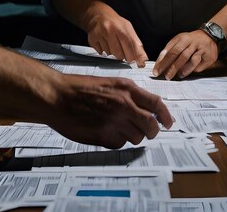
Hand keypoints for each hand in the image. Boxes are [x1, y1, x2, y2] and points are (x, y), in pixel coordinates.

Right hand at [50, 73, 172, 147]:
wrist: (58, 96)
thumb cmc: (80, 88)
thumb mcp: (110, 83)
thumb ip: (128, 94)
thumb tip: (145, 108)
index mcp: (127, 89)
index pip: (156, 104)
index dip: (165, 116)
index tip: (168, 123)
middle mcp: (124, 105)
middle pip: (151, 126)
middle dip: (151, 131)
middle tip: (147, 132)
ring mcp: (115, 122)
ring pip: (136, 138)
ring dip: (132, 136)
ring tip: (118, 127)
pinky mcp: (104, 136)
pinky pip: (120, 144)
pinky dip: (116, 140)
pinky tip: (105, 130)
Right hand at [85, 6, 147, 66]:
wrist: (97, 14)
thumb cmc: (115, 22)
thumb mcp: (127, 27)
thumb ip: (136, 42)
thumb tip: (143, 59)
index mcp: (121, 27)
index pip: (131, 45)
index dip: (137, 56)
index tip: (140, 63)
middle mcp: (110, 30)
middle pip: (120, 54)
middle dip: (124, 56)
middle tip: (124, 51)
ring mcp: (100, 35)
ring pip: (110, 54)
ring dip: (113, 53)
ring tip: (112, 43)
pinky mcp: (92, 39)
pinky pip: (101, 53)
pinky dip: (104, 50)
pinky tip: (105, 42)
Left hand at [152, 30, 217, 79]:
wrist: (209, 35)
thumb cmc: (191, 41)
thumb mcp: (179, 42)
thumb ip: (170, 51)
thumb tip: (160, 64)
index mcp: (181, 38)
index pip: (169, 50)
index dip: (162, 61)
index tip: (156, 71)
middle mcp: (190, 41)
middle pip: (178, 54)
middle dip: (171, 67)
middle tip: (166, 76)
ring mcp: (200, 47)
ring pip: (190, 59)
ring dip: (183, 69)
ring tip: (178, 75)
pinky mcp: (208, 55)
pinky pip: (199, 63)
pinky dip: (192, 68)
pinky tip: (188, 72)